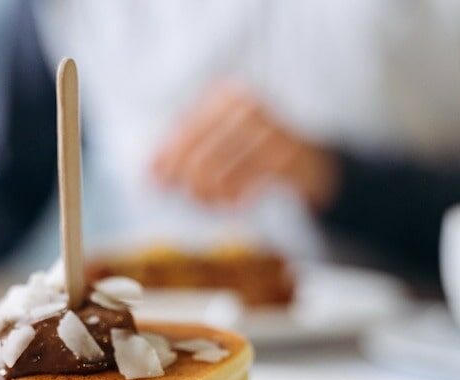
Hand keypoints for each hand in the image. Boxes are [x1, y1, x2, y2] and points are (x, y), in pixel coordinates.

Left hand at [152, 83, 339, 210]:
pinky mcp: (288, 156)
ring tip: (211, 201)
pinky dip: (235, 199)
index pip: (185, 130)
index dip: (166, 158)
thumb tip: (149, 172)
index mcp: (225, 95)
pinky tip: (234, 203)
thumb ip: (184, 151)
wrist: (310, 160)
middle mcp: (247, 105)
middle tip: (190, 196)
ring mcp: (269, 128)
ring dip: (210, 195)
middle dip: (187, 181)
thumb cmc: (251, 152)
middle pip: (199, 155)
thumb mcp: (218, 143)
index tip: (153, 181)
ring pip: (221, 173)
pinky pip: (248, 185)